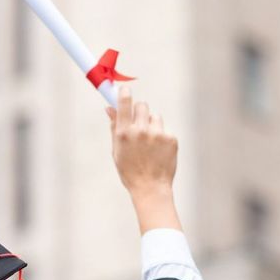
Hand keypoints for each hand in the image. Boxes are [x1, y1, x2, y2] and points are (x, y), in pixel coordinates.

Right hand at [105, 86, 181, 232]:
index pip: (124, 104)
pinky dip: (162, 137)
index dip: (124, 94)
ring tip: (150, 144)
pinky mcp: (170, 139)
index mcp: (123, 134)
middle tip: (139, 123)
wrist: (151, 188)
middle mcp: (140, 131)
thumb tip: (109, 108)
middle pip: (142, 106)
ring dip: (152, 125)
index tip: (125, 90)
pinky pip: (165, 130)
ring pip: (155, 117)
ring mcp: (157, 134)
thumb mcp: (117, 150)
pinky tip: (158, 152)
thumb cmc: (130, 171)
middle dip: (140, 111)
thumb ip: (114, 127)